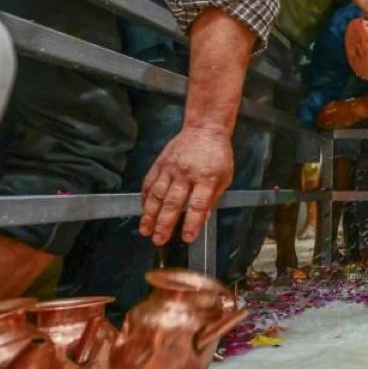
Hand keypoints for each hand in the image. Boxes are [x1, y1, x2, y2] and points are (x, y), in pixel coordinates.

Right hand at [140, 127, 234, 245]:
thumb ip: (213, 198)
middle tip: (158, 240)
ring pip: (157, 194)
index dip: (192, 223)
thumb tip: (203, 218)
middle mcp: (187, 174)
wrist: (205, 128)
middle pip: (173, 202)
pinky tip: (143, 211)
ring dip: (149, 214)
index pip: (198, 205)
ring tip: (145, 230)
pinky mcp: (160, 163)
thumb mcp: (225, 177)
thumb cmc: (218, 155)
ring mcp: (171, 168)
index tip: (186, 238)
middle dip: (164, 223)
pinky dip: (145, 198)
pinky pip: (149, 183)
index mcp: (207, 178)